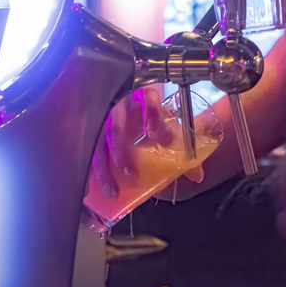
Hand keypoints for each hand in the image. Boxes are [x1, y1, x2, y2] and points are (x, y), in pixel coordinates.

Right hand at [87, 88, 202, 204]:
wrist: (130, 105)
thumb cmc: (149, 115)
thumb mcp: (165, 127)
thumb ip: (181, 148)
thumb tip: (197, 175)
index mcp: (143, 97)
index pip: (148, 98)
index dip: (152, 114)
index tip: (156, 135)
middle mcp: (121, 105)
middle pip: (117, 126)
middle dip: (121, 151)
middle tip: (130, 174)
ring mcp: (104, 118)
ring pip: (99, 141)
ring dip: (104, 167)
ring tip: (112, 189)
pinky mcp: (94, 132)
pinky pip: (88, 151)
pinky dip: (90, 170)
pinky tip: (89, 189)